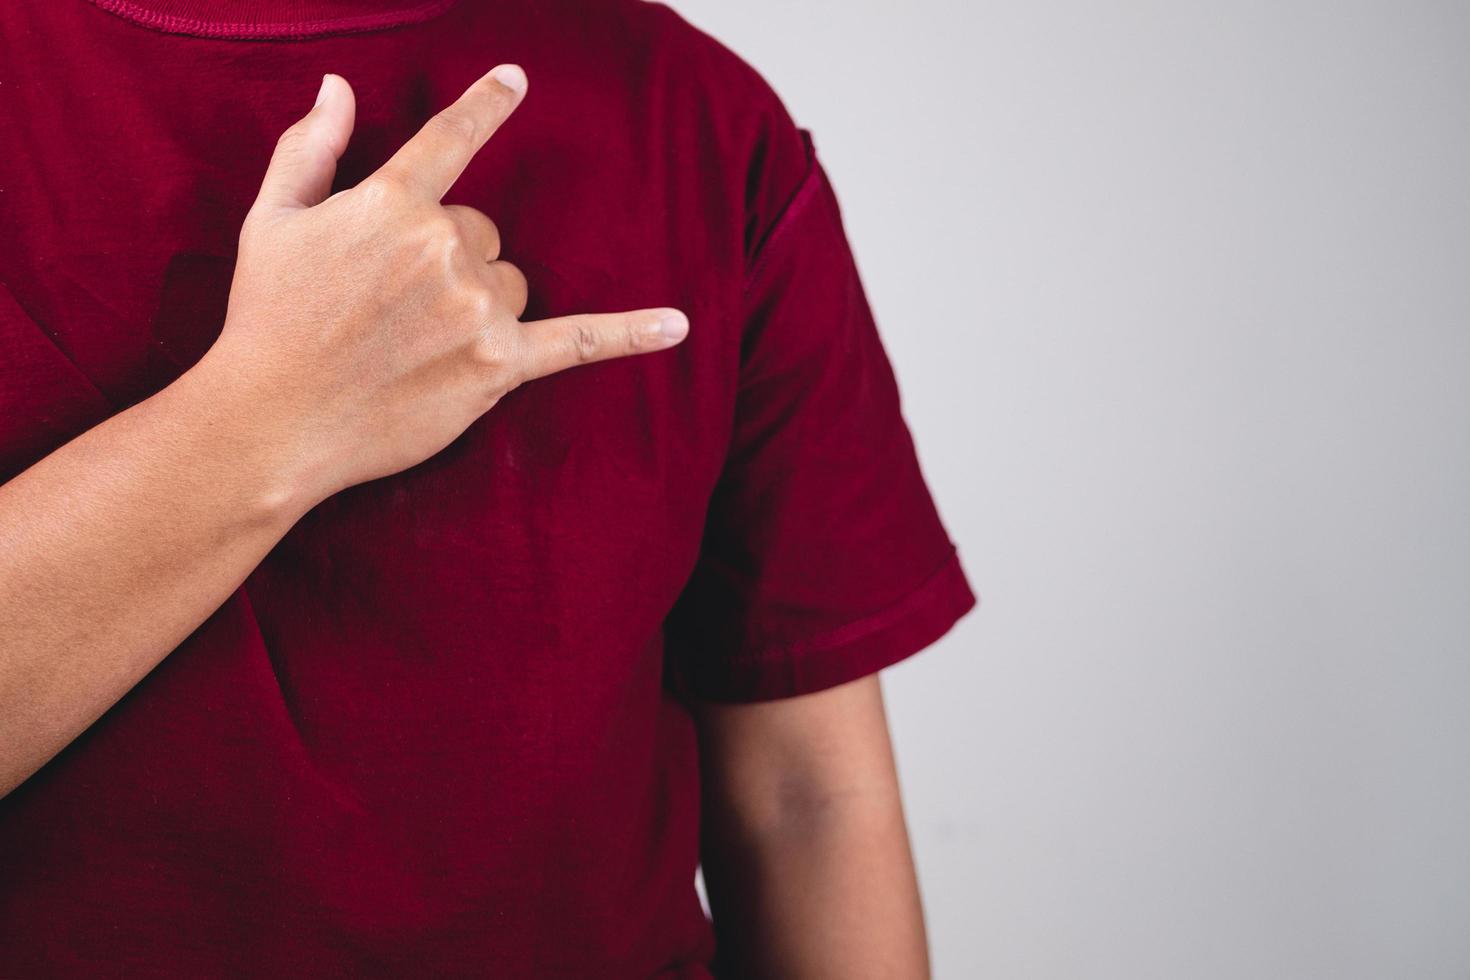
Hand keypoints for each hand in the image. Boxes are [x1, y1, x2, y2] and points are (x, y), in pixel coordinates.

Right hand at [201, 65, 688, 509]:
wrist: (272, 422)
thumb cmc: (267, 319)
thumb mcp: (274, 220)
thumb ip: (310, 147)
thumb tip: (336, 85)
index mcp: (391, 203)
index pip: (451, 139)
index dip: (486, 105)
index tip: (518, 79)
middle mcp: (443, 249)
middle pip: (483, 233)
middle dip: (451, 262)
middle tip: (394, 308)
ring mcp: (476, 309)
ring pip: (511, 285)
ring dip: (482, 306)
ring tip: (417, 346)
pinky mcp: (499, 366)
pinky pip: (579, 342)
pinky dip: (631, 335)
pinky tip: (679, 325)